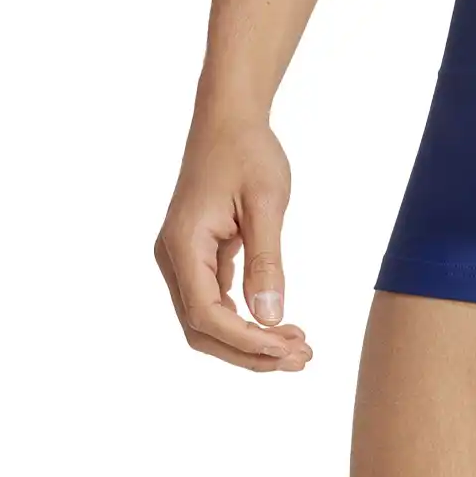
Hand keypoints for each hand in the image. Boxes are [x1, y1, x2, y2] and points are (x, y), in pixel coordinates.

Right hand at [153, 120, 312, 372]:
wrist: (228, 118)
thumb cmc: (248, 151)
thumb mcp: (267, 204)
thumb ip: (267, 262)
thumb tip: (270, 318)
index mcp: (183, 244)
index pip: (207, 315)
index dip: (247, 341)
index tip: (289, 347)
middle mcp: (173, 257)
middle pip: (202, 331)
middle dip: (251, 353)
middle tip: (303, 358)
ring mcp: (181, 260)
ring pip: (207, 324)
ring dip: (250, 344)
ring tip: (299, 348)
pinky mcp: (196, 259)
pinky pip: (215, 305)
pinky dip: (246, 323)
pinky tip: (281, 327)